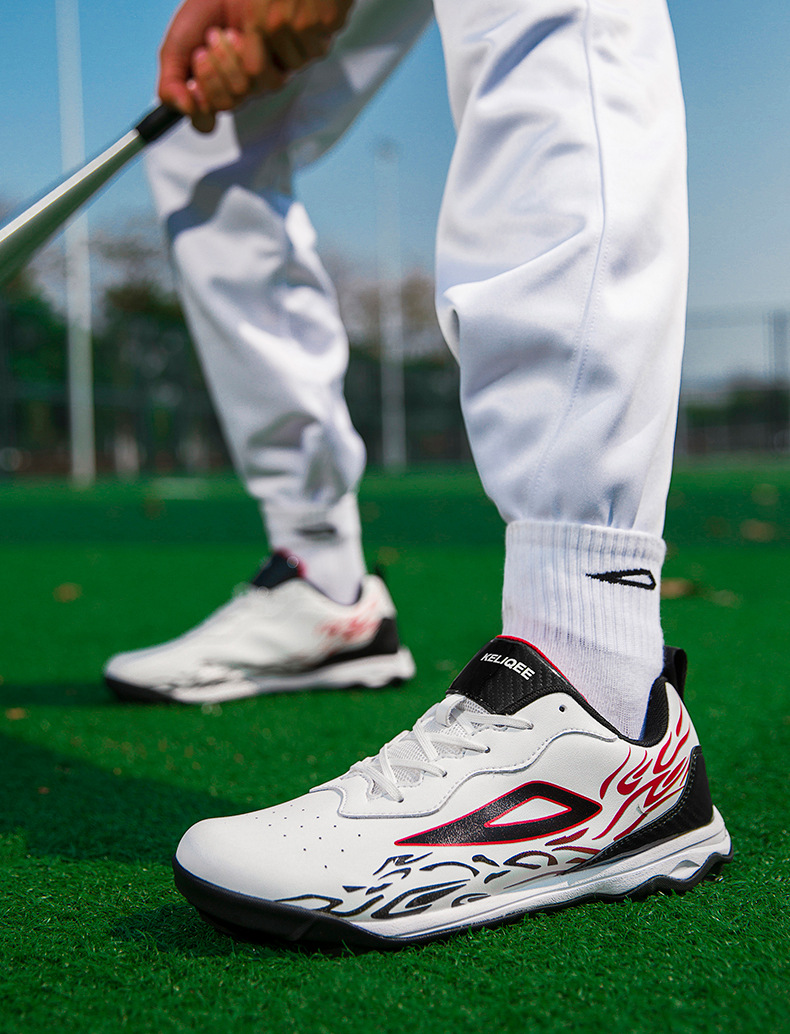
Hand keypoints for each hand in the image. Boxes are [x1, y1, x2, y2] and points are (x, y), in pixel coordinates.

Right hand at [158, 0, 353, 131]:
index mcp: (220, 89)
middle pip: (230, 103)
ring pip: (254, 88)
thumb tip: (184, 108)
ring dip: (234, 55)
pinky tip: (253, 28)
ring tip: (231, 30)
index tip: (197, 61)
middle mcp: (248, 88)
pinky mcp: (299, 59)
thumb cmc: (212, 7)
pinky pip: (280, 71)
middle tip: (213, 38)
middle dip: (214, 67)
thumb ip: (171, 80)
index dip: (201, 97)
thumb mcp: (180, 42)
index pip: (206, 121)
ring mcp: (275, 75)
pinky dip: (259, 44)